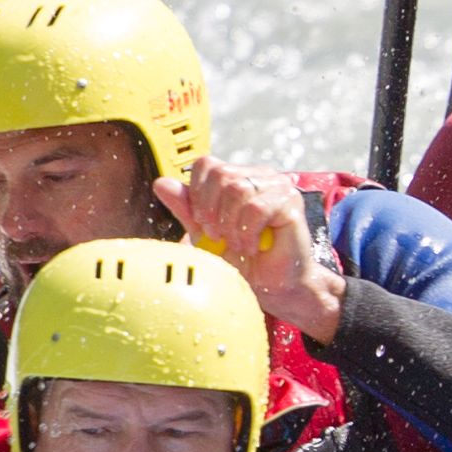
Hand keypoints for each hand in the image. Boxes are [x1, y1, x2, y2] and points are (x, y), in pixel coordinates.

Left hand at [168, 155, 340, 337]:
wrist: (273, 286)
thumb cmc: (244, 261)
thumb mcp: (206, 234)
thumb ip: (187, 209)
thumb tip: (161, 183)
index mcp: (239, 178)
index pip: (207, 164)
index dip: (198, 193)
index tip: (202, 222)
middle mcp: (259, 175)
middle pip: (221, 174)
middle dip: (212, 210)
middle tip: (219, 236)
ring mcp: (277, 186)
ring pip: (238, 189)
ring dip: (230, 224)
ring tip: (237, 244)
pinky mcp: (290, 201)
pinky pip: (257, 207)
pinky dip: (248, 232)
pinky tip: (252, 247)